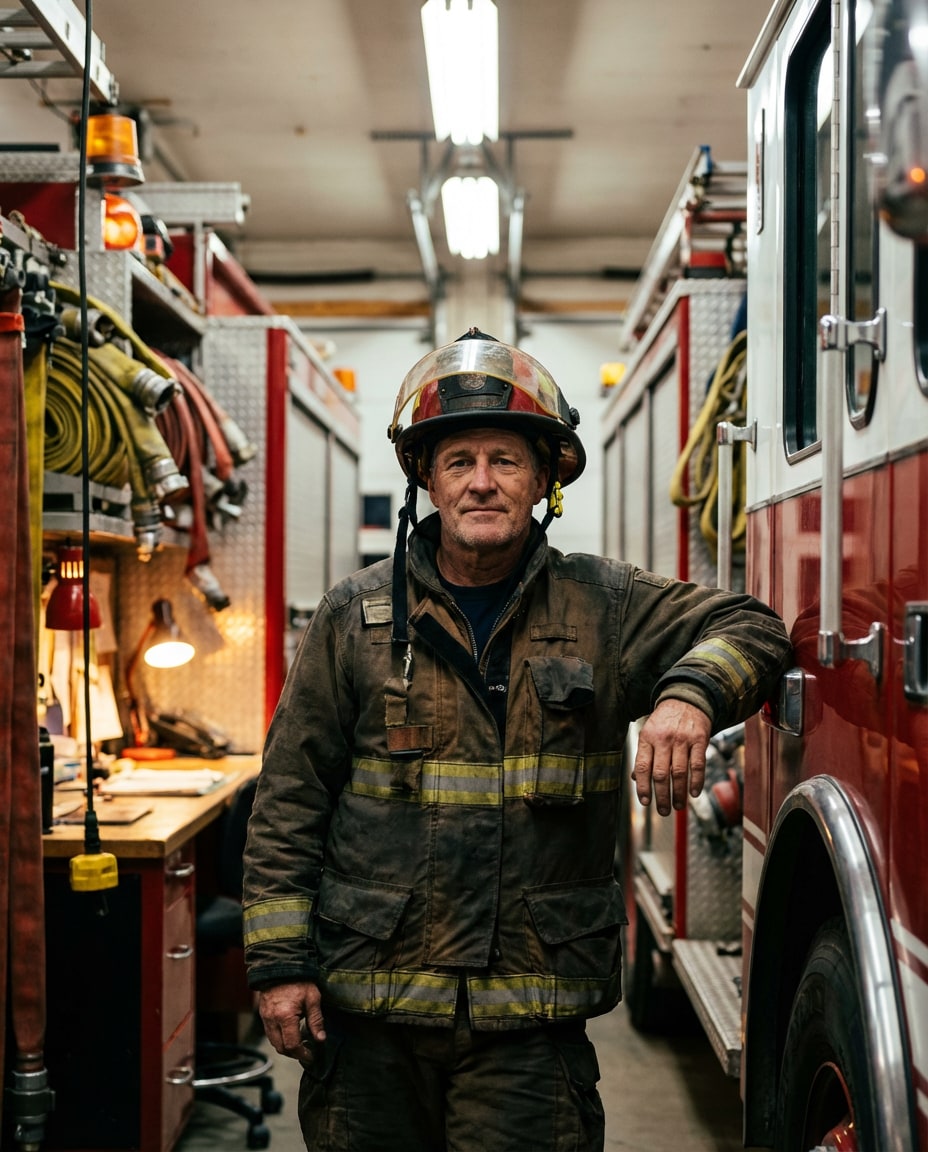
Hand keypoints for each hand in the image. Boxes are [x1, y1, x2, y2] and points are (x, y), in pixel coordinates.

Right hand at [257, 980, 325, 1060]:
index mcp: (285, 1016)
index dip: (302, 1053)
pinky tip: (289, 1033)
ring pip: (273, 1042)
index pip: (292, 1045)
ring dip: (286, 1047)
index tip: (311, 1056)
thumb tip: (320, 1039)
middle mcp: (272, 1020)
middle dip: (294, 1054)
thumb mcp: (313, 998)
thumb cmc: (299, 981)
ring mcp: (265, 1018)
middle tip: (306, 1052)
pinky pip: (270, 1033)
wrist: (281, 967)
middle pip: (281, 1048)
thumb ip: (316, 1020)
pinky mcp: (263, 1015)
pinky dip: (279, 1038)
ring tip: (299, 1044)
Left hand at [632, 699, 710, 816]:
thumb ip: (643, 755)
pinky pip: (698, 765)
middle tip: (663, 811)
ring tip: (678, 806)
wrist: (687, 699)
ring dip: (679, 793)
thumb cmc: (665, 720)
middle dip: (662, 796)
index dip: (643, 787)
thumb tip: (635, 778)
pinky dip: (696, 781)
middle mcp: (664, 739)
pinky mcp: (700, 740)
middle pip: (661, 774)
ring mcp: (682, 740)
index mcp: (647, 738)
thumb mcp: (648, 732)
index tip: (645, 802)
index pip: (642, 767)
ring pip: (679, 772)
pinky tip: (694, 793)